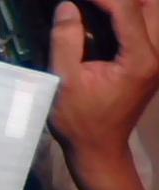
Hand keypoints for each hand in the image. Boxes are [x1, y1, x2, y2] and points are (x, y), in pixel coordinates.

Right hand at [49, 0, 158, 182]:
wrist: (98, 150)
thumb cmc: (79, 122)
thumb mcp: (65, 83)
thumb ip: (65, 42)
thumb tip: (67, 7)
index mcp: (138, 59)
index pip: (126, 8)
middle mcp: (157, 54)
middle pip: (151, 4)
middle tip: (91, 4)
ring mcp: (157, 60)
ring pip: (153, 14)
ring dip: (129, 6)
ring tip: (98, 9)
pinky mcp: (150, 64)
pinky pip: (148, 29)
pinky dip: (129, 18)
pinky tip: (105, 23)